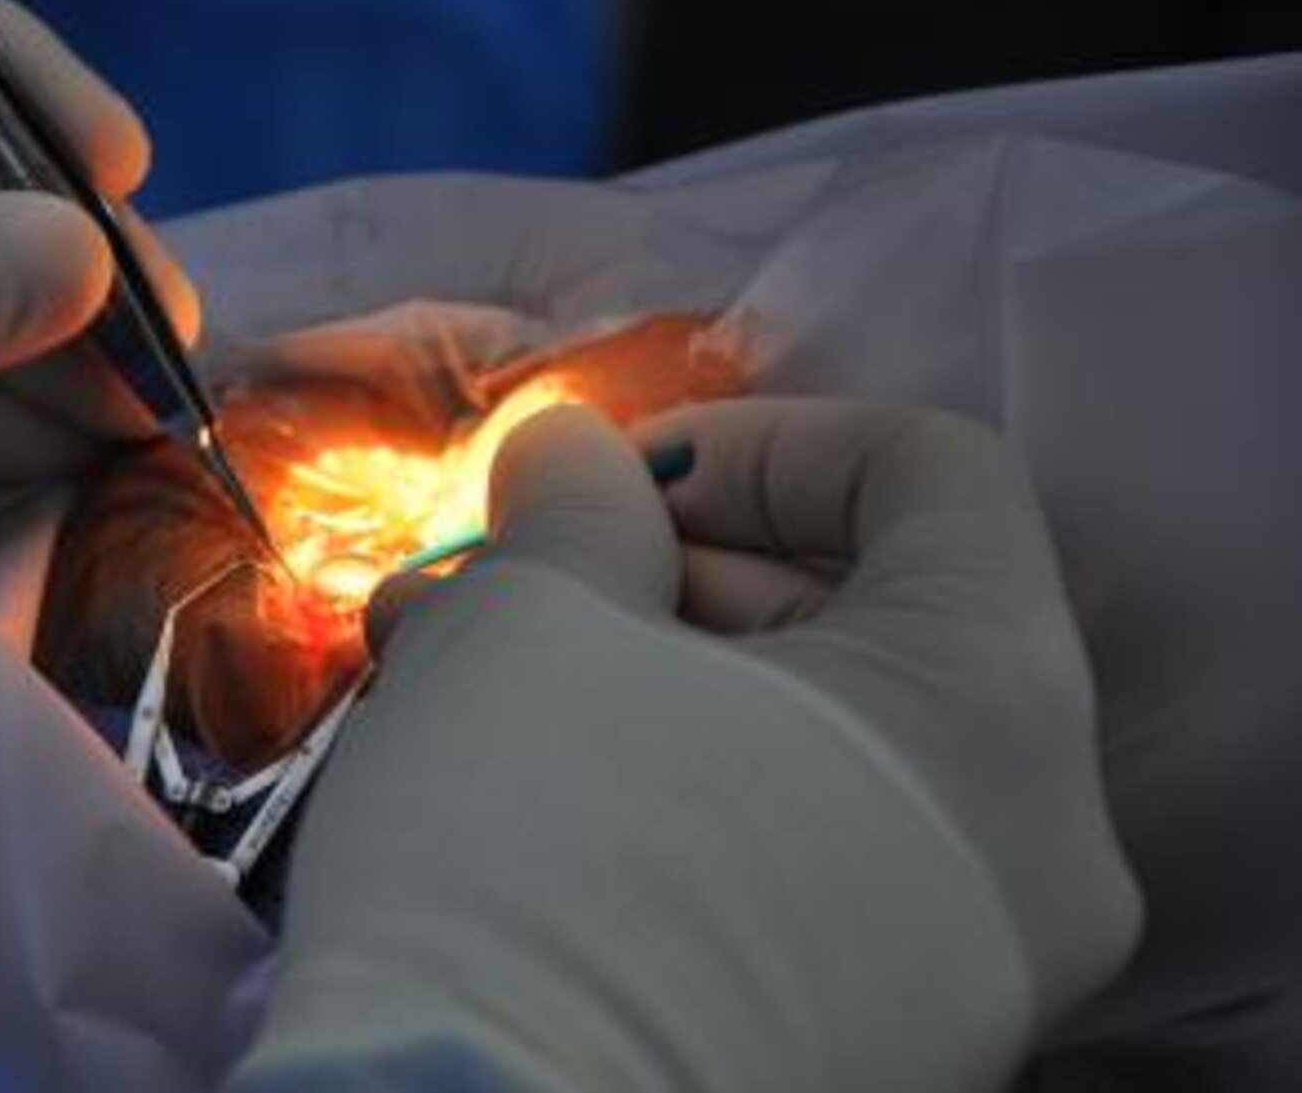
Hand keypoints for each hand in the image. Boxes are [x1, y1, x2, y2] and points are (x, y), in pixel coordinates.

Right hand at [235, 400, 1139, 1091]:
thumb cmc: (535, 850)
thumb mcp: (531, 623)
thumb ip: (571, 502)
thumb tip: (574, 458)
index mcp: (996, 702)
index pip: (931, 476)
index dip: (759, 441)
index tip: (608, 479)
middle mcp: (1029, 845)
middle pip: (858, 617)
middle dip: (647, 572)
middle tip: (492, 576)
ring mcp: (959, 967)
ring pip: (802, 747)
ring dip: (625, 678)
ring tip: (444, 669)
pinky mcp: (866, 1041)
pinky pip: (789, 858)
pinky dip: (664, 791)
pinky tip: (503, 775)